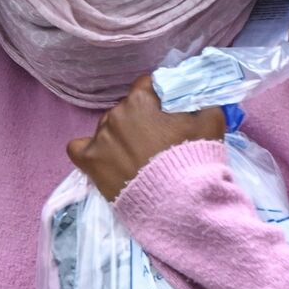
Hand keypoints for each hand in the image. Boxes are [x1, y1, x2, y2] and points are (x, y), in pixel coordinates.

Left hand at [67, 75, 225, 201]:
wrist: (179, 202)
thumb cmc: (194, 158)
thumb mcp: (211, 122)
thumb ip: (202, 102)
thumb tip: (198, 96)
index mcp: (140, 100)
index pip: (146, 86)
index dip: (158, 99)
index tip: (167, 114)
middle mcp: (115, 114)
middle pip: (126, 108)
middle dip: (140, 119)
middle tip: (157, 140)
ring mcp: (100, 138)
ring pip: (107, 128)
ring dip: (119, 136)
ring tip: (137, 157)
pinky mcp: (89, 162)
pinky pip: (78, 148)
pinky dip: (89, 150)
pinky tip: (103, 159)